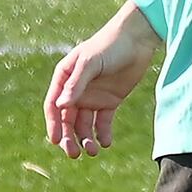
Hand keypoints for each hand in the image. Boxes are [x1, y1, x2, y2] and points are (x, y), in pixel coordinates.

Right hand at [44, 1, 161, 157]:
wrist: (138, 38)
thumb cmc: (110, 44)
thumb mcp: (91, 63)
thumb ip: (76, 84)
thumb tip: (60, 106)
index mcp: (65, 78)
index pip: (53, 106)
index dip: (53, 124)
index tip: (56, 141)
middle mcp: (76, 90)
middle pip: (67, 120)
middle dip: (69, 138)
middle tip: (74, 154)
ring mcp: (93, 97)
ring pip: (84, 125)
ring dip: (86, 139)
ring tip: (94, 150)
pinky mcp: (110, 101)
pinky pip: (103, 123)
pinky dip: (103, 134)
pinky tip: (107, 142)